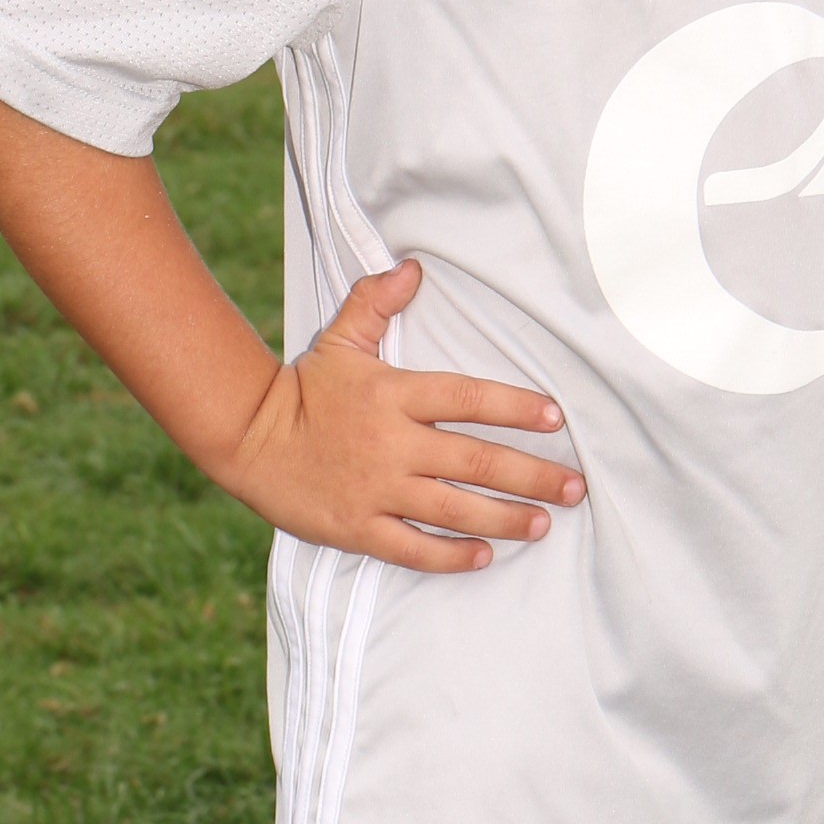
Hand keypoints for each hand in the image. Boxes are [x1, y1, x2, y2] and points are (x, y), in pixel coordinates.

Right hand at [228, 259, 584, 574]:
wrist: (247, 438)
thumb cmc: (303, 387)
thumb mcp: (340, 338)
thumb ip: (377, 302)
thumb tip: (413, 267)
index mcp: (394, 395)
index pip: (468, 399)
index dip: (515, 407)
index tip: (555, 417)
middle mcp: (393, 444)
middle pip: (476, 461)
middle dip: (533, 475)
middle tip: (575, 486)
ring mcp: (377, 490)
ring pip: (455, 508)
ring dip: (506, 518)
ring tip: (545, 523)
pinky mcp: (358, 528)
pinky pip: (414, 548)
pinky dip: (451, 555)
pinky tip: (484, 556)